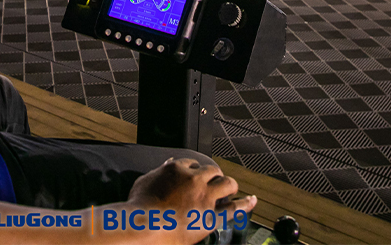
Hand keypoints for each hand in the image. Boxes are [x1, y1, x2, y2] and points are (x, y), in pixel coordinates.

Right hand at [127, 158, 255, 243]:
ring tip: (229, 189)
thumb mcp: (144, 181)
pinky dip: (245, 204)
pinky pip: (234, 209)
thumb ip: (158, 172)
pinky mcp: (211, 217)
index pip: (191, 163)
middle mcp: (194, 180)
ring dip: (229, 185)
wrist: (143, 226)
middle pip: (212, 171)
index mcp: (176, 169)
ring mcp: (204, 198)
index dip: (194, 171)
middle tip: (213, 183)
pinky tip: (252, 201)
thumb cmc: (138, 207)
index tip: (194, 177)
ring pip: (227, 184)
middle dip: (214, 176)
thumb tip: (167, 164)